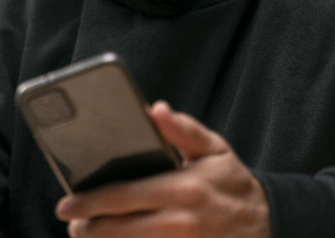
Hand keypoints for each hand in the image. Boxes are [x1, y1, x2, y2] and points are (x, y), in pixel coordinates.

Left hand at [55, 101, 269, 237]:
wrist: (268, 224)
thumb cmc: (232, 182)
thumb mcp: (214, 149)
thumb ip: (182, 129)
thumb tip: (154, 108)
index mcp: (182, 188)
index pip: (124, 196)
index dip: (90, 202)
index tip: (66, 204)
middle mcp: (181, 221)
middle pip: (121, 228)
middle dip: (89, 228)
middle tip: (70, 223)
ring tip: (85, 234)